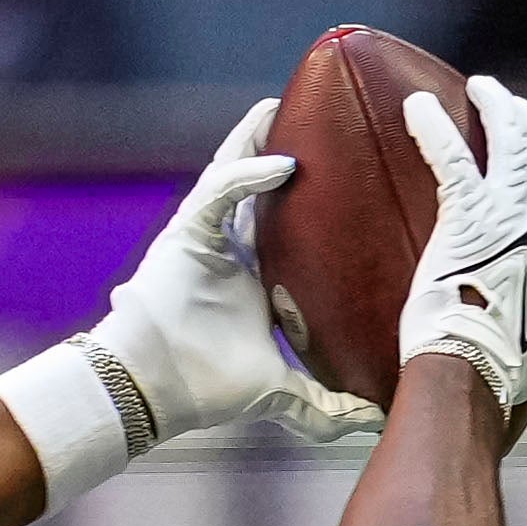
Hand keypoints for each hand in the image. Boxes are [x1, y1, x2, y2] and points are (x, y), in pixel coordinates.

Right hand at [78, 97, 339, 447]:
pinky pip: (220, 191)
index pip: (286, 225)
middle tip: (320, 119)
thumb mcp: (279, 390)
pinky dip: (249, 173)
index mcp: (252, 276)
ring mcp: (203, 235)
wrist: (153, 391)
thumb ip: (323, 404)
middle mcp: (228, 248)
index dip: (310, 200)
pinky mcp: (185, 232)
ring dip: (257, 137)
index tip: (350, 177)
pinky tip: (284, 160)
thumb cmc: (203, 387)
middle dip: (280, 148)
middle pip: (257, 185)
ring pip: (232, 171)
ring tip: (285, 106)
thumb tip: (373, 419)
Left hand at [394, 75, 526, 414]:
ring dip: (496, 104)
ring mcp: (511, 216)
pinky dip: (433, 128)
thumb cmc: (504, 378)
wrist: (472, 378)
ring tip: (479, 86)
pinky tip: (415, 109)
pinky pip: (453, 157)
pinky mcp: (469, 216)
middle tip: (507, 104)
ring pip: (512, 137)